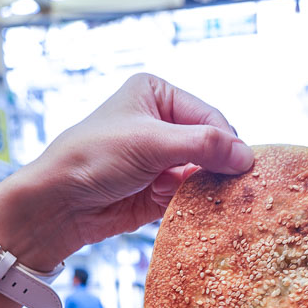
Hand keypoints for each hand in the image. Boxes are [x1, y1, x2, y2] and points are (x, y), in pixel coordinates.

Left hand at [0, 73, 253, 307]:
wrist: (60, 204)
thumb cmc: (94, 158)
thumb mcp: (151, 143)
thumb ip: (202, 146)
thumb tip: (247, 156)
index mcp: (158, 95)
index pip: (210, 116)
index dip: (227, 141)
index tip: (242, 167)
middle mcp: (163, 123)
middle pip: (211, 144)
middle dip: (221, 165)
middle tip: (238, 187)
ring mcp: (162, 159)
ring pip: (205, 172)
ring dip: (212, 187)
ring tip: (223, 201)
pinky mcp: (161, 191)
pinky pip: (193, 196)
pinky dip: (201, 204)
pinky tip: (207, 212)